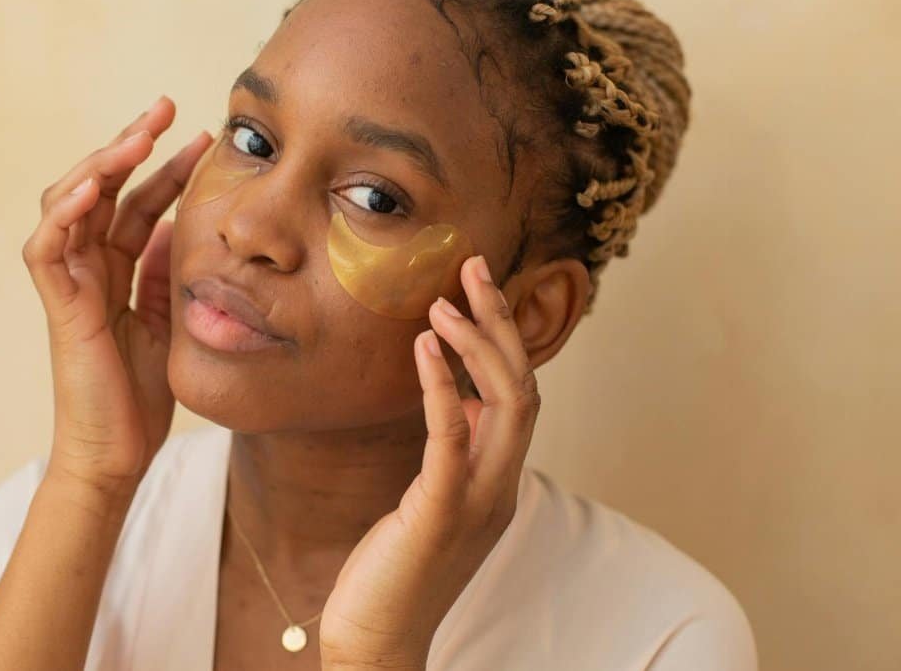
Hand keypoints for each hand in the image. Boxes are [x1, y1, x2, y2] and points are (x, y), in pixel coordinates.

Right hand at [22, 95, 212, 498]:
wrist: (118, 455)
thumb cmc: (140, 398)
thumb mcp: (169, 323)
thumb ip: (168, 276)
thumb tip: (180, 228)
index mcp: (116, 273)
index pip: (136, 205)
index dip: (164, 169)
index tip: (203, 138)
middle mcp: (88, 271)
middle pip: (101, 192)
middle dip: (131, 145)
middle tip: (166, 108)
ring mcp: (69, 287)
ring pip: (67, 206)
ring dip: (99, 165)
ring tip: (136, 135)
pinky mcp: (58, 309)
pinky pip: (46, 251)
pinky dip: (62, 216)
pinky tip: (90, 188)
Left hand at [319, 255, 540, 668]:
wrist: (377, 639)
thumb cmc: (394, 569)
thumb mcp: (432, 499)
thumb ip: (455, 453)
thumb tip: (462, 402)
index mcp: (499, 479)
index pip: (520, 393)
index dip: (503, 337)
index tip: (475, 288)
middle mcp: (501, 485)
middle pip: (524, 386)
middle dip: (500, 322)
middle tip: (473, 266)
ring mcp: (478, 501)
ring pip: (506, 405)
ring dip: (478, 346)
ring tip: (445, 301)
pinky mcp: (441, 514)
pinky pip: (452, 439)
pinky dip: (444, 388)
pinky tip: (424, 349)